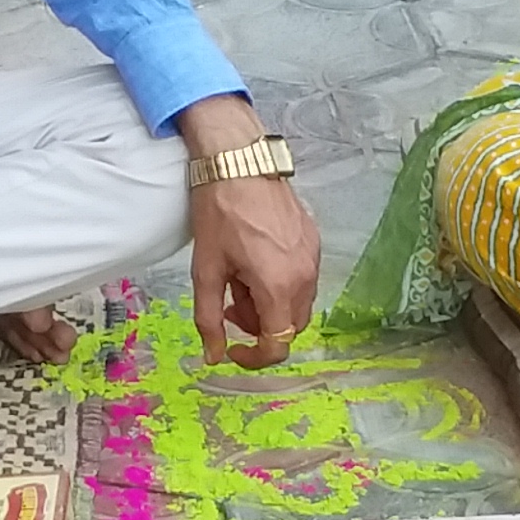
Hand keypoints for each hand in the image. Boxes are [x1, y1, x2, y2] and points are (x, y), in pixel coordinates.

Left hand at [177, 96, 317, 366]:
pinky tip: (255, 262)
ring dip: (270, 305)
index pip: (278, 344)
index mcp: (278, 286)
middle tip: (231, 306)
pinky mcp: (313, 240)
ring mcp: (313, 256)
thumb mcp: (206, 270)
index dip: (254, 358)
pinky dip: (280, 284)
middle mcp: (305, 275)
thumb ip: (209, 319)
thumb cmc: (219, 212)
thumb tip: (213, 356)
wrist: (239, 161)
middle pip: (291, 326)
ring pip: (297, 303)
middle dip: (260, 327)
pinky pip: (302, 278)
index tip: (232, 349)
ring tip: (241, 279)